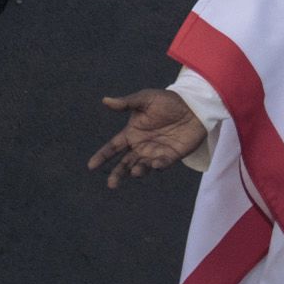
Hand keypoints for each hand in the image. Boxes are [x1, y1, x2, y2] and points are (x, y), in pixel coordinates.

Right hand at [89, 89, 206, 187]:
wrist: (192, 106)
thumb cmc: (166, 101)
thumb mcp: (144, 99)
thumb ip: (126, 103)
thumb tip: (104, 101)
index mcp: (132, 133)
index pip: (113, 147)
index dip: (102, 156)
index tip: (91, 166)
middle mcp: (141, 146)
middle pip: (125, 163)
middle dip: (118, 173)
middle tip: (111, 184)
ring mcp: (156, 152)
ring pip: (142, 166)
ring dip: (138, 170)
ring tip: (135, 172)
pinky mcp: (172, 156)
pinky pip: (163, 164)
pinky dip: (158, 166)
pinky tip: (155, 164)